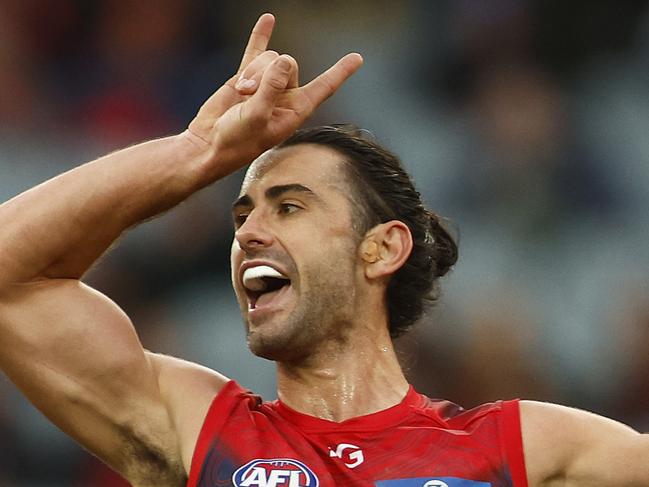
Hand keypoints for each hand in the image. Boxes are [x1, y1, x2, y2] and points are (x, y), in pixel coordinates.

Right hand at [186, 13, 362, 175]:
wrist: (208, 145)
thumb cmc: (235, 141)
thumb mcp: (257, 117)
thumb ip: (271, 89)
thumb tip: (284, 60)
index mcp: (295, 111)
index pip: (324, 87)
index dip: (340, 72)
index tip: (358, 58)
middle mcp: (285, 96)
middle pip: (288, 65)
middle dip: (267, 74)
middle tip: (249, 95)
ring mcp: (266, 85)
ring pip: (269, 59)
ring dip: (253, 72)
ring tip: (241, 94)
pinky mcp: (246, 78)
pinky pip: (256, 51)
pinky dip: (260, 35)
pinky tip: (268, 19)